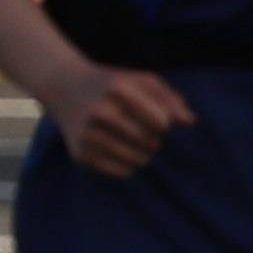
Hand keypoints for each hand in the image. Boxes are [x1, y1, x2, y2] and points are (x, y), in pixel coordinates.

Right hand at [44, 58, 194, 180]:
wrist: (62, 86)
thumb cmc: (111, 84)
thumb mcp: (140, 80)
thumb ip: (169, 98)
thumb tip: (189, 122)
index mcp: (118, 89)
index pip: (162, 123)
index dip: (163, 122)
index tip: (152, 116)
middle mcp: (100, 113)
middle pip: (151, 142)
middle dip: (152, 138)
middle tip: (138, 127)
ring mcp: (88, 135)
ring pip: (139, 160)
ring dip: (142, 153)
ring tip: (130, 139)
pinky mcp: (81, 155)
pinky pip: (123, 172)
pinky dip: (128, 164)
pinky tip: (117, 149)